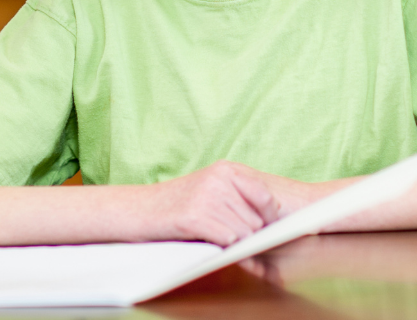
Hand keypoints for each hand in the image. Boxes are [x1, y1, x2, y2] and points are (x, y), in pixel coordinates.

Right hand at [141, 161, 284, 245]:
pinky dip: (220, 246)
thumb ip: (241, 196)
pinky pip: (226, 240)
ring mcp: (206, 196)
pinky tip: (205, 239)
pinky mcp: (193, 217)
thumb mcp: (212, 189)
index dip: (268, 218)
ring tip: (213, 236)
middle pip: (256, 221)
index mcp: (227, 169)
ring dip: (232, 243)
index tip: (260, 229)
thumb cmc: (179, 204)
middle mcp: (219, 179)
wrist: (139, 209)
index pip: (266, 197)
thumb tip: (276, 213)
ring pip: (243, 233)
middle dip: (247, 234)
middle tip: (226, 235)